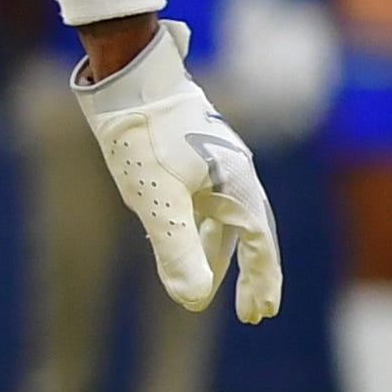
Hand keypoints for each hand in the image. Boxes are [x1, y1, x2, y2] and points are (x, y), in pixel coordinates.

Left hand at [69, 21, 282, 322]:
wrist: (130, 77)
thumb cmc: (143, 137)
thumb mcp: (157, 200)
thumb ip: (177, 249)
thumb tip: (191, 299)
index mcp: (238, 186)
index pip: (260, 245)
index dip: (261, 281)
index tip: (260, 313)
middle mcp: (238, 174)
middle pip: (253, 234)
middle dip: (252, 274)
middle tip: (253, 311)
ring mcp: (218, 162)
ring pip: (228, 219)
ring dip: (223, 254)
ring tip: (212, 290)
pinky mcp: (196, 153)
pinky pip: (209, 201)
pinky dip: (204, 229)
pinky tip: (188, 241)